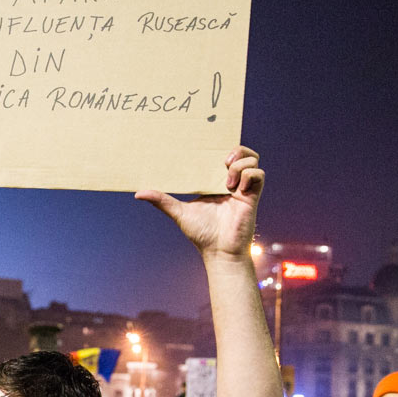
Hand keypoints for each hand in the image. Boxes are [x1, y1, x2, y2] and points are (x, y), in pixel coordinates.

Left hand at [135, 146, 262, 260]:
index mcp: (215, 182)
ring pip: (252, 159)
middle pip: (242, 152)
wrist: (218, 251)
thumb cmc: (201, 234)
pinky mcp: (252, 196)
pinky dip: (249, 175)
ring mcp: (243, 188)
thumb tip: (138, 193)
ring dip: (240, 164)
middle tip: (223, 161)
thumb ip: (161, 200)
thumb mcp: (178, 212)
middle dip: (235, 149)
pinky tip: (236, 188)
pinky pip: (259, 174)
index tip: (208, 145)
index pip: (222, 156)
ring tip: (227, 181)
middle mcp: (231, 182)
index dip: (220, 146)